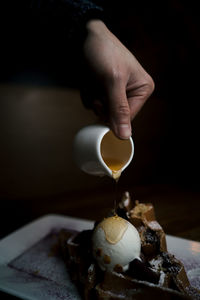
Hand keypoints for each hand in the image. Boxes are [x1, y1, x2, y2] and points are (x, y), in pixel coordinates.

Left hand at [82, 20, 153, 138]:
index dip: (112, 115)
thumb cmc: (103, 52)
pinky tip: (88, 79)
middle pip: (113, 116)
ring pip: (101, 110)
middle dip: (101, 103)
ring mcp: (116, 91)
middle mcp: (132, 92)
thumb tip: (125, 136)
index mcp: (143, 89)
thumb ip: (119, 110)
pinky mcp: (103, 90)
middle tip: (98, 86)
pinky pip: (93, 102)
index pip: (127, 118)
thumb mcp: (113, 80)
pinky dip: (87, 93)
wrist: (83, 36)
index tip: (102, 101)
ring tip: (93, 79)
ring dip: (92, 97)